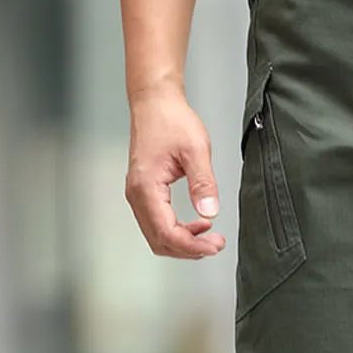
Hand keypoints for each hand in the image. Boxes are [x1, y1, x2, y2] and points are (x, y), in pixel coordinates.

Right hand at [125, 83, 225, 259]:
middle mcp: (137, 194)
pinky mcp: (144, 192)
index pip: (167, 232)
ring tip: (209, 237)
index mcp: (146, 187)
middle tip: (216, 244)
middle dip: (189, 249)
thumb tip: (209, 212)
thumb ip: (203, 183)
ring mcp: (138, 194)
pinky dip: (177, 230)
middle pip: (159, 240)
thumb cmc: (171, 120)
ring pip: (157, 235)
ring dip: (183, 242)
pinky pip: (157, 222)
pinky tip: (198, 224)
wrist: (155, 103)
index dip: (192, 245)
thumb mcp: (196, 150)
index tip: (216, 245)